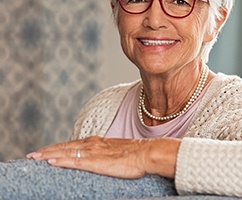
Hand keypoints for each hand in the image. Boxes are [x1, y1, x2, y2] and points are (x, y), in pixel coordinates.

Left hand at [27, 136, 180, 178]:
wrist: (147, 152)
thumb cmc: (135, 154)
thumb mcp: (116, 152)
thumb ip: (105, 153)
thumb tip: (100, 158)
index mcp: (97, 142)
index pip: (72, 144)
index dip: (58, 148)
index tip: (45, 152)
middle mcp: (93, 144)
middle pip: (65, 146)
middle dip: (47, 151)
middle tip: (32, 155)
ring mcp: (94, 152)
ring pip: (67, 152)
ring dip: (49, 154)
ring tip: (35, 158)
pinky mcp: (97, 162)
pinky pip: (76, 161)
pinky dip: (62, 161)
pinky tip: (52, 163)